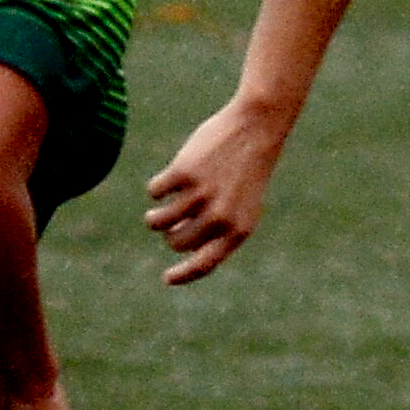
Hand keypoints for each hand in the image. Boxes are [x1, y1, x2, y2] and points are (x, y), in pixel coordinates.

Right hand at [143, 93, 290, 285]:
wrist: (255, 130)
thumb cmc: (246, 172)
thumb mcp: (242, 207)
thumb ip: (218, 231)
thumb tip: (178, 244)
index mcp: (237, 231)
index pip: (204, 264)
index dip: (183, 275)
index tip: (166, 279)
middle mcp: (220, 217)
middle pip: (176, 241)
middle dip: (170, 234)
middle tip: (173, 220)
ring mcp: (201, 195)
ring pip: (158, 221)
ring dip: (155, 217)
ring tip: (158, 209)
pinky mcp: (183, 173)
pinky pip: (155, 192)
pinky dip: (157, 188)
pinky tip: (170, 180)